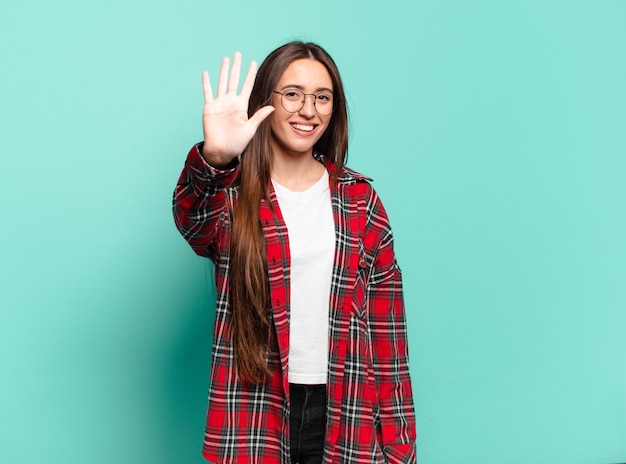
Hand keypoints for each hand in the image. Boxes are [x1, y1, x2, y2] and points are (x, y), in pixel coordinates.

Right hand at [201, 52, 274, 166]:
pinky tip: (206, 73)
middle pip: (234, 80)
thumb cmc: (236, 144)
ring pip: (222, 82)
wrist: (221, 151)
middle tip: (238, 53)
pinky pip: (207, 92)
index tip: (254, 62)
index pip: (247, 86)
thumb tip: (272, 107)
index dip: (250, 74)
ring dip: (223, 71)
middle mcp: (231, 102)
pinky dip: (206, 83)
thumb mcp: (250, 130)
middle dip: (237, 67)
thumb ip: (259, 117)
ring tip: (226, 59)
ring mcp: (220, 104)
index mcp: (241, 106)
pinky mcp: (209, 108)